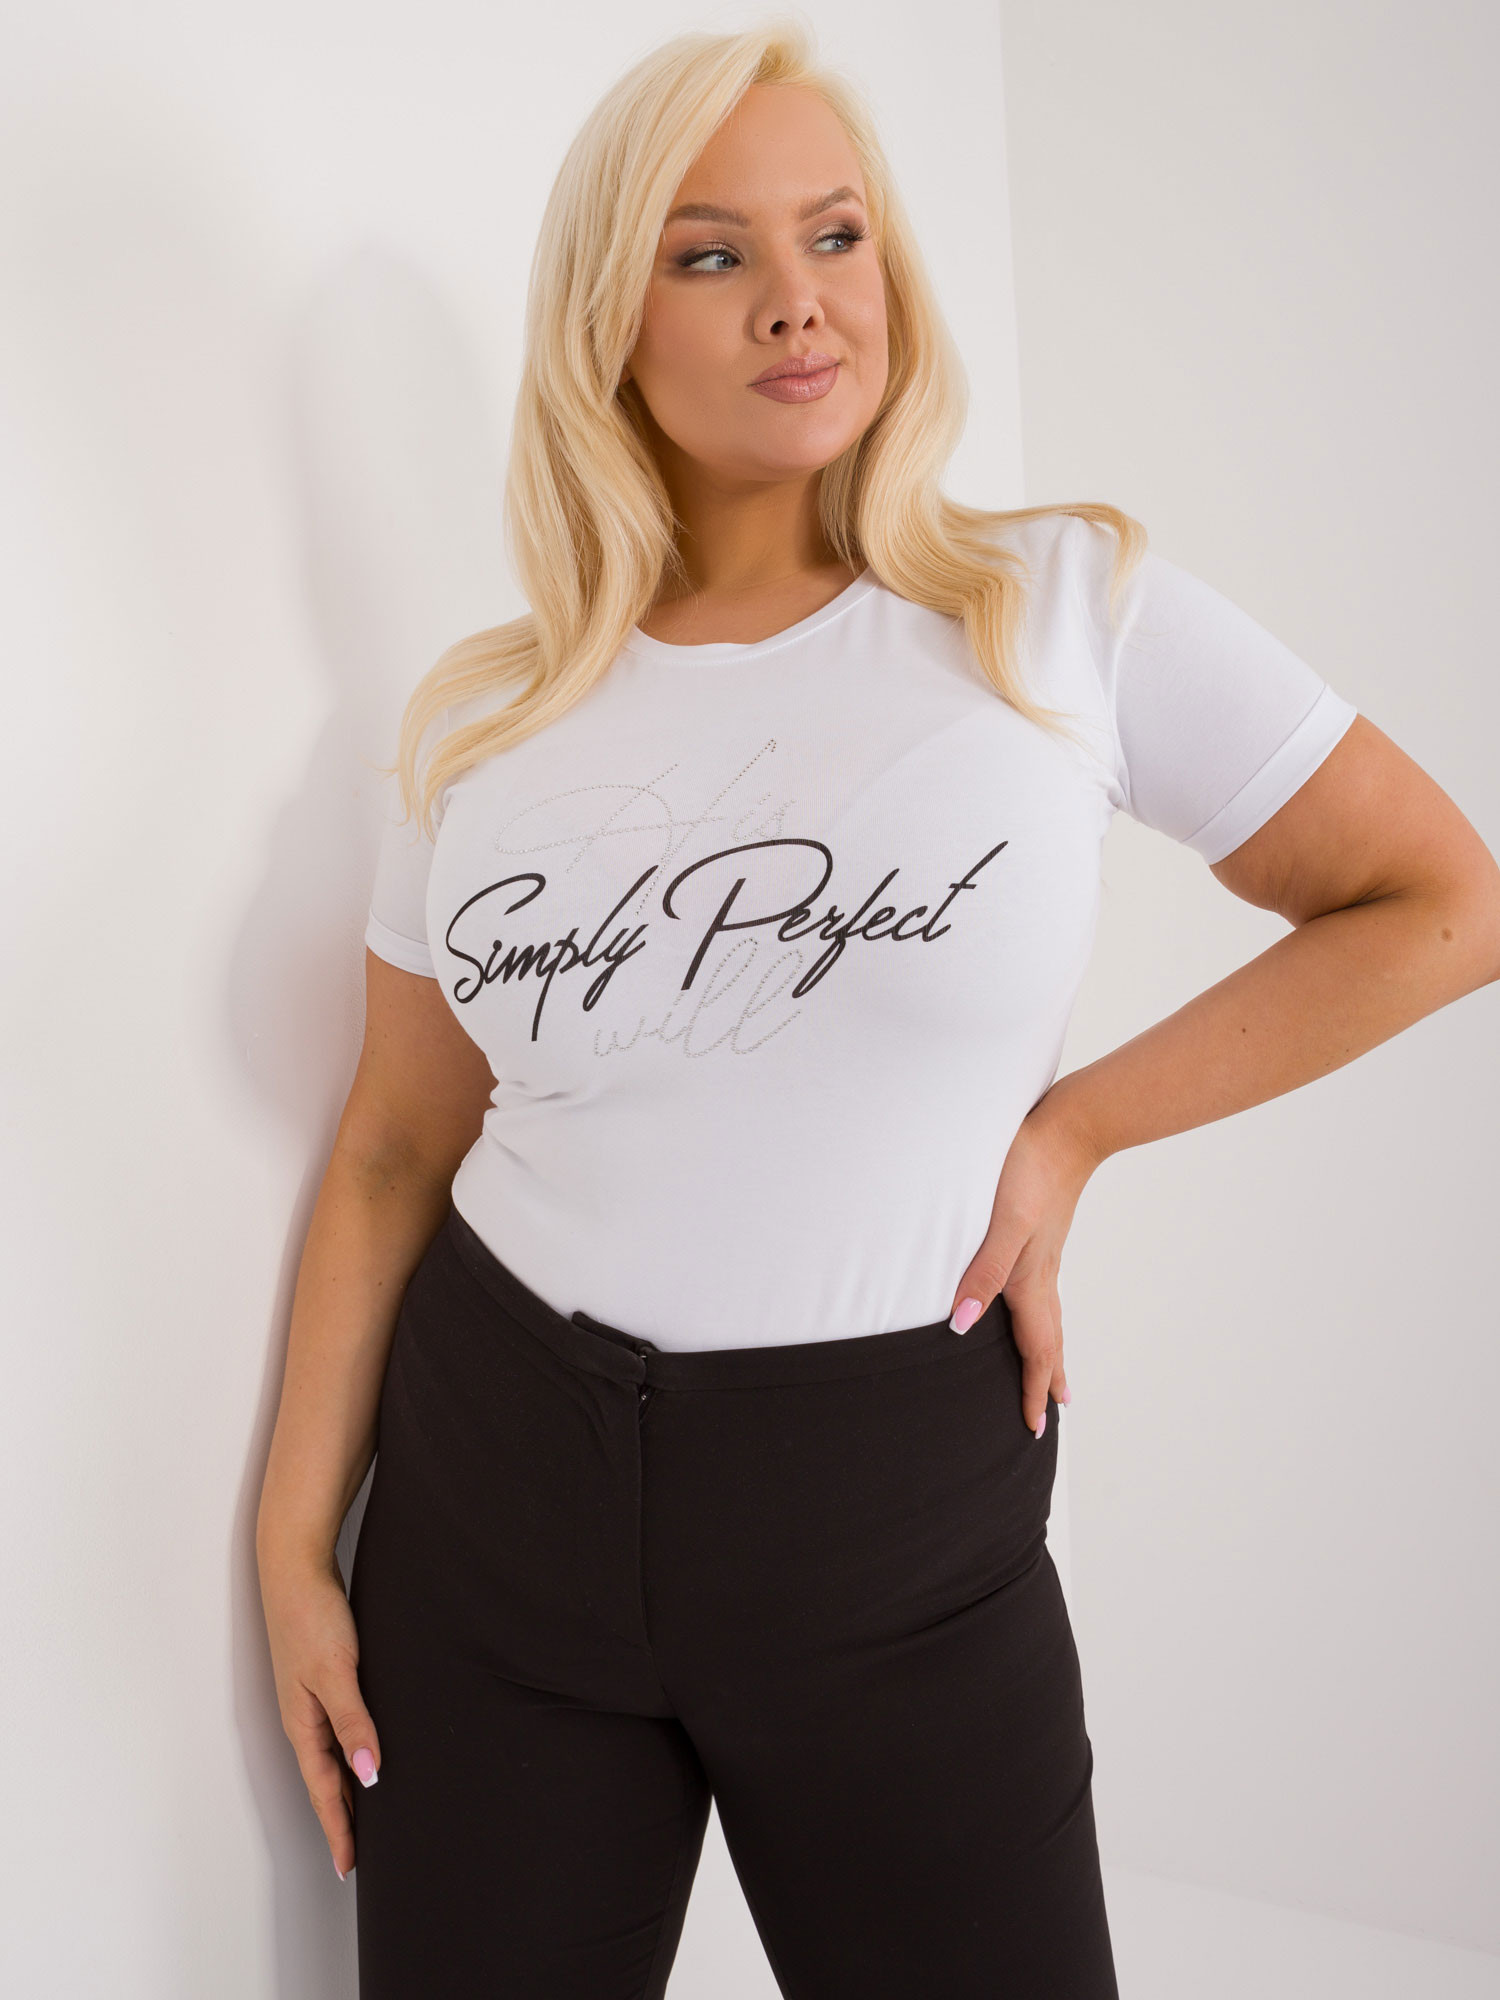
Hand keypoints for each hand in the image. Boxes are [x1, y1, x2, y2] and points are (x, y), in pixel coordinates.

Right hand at [258, 1544, 381, 1880]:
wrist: (295, 1568)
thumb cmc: (312, 1616)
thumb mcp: (337, 1672)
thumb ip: (353, 1721)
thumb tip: (368, 1774)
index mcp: (304, 1724)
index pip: (324, 1789)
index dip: (338, 1828)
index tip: (349, 1866)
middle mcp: (305, 1717)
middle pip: (325, 1779)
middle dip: (340, 1817)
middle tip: (359, 1854)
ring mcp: (312, 1697)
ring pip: (331, 1755)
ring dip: (345, 1786)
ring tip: (366, 1816)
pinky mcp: (323, 1677)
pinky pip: (337, 1729)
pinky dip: (350, 1751)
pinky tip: (364, 1751)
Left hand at [947, 1090, 1103, 1437]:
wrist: (1067, 1127)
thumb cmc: (1029, 1171)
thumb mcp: (1003, 1223)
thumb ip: (982, 1273)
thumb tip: (964, 1325)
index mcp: (1031, 1279)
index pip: (1036, 1349)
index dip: (1033, 1389)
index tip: (1033, 1426)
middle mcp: (1041, 1273)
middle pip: (1049, 1339)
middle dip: (1047, 1378)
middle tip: (1051, 1412)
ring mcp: (1045, 1253)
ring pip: (1048, 1315)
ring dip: (1048, 1349)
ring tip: (1051, 1370)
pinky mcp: (1041, 1232)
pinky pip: (1043, 1290)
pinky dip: (1043, 1314)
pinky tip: (1033, 1300)